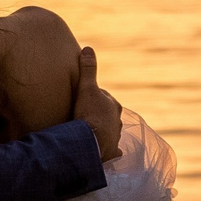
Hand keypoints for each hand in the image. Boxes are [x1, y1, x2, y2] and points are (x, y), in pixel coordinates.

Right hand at [75, 45, 122, 161]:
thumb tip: (88, 48)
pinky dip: (111, 150)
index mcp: (113, 105)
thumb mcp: (87, 87)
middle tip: (84, 115)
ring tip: (90, 133)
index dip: (92, 97)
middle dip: (99, 114)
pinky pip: (113, 151)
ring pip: (110, 131)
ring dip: (102, 131)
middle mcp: (118, 121)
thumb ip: (88, 69)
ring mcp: (115, 137)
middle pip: (107, 115)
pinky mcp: (111, 152)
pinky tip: (106, 151)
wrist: (90, 141)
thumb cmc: (89, 113)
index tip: (82, 99)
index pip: (103, 97)